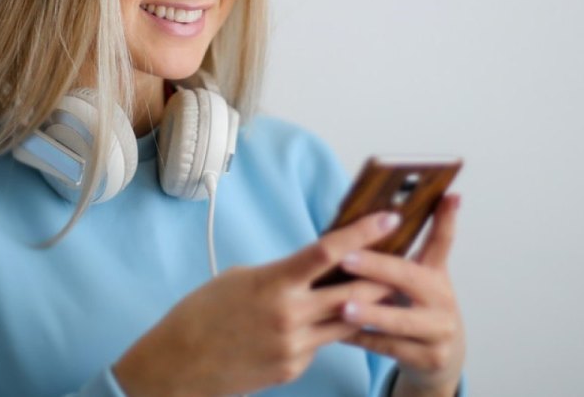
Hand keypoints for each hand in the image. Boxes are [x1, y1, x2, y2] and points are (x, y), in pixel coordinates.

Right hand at [113, 211, 402, 396]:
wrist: (179, 364)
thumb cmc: (202, 314)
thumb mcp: (240, 278)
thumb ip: (281, 273)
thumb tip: (312, 267)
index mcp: (273, 282)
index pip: (329, 250)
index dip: (364, 231)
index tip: (390, 216)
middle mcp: (290, 315)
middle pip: (354, 289)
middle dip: (382, 272)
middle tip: (404, 255)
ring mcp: (295, 345)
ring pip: (349, 319)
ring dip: (367, 303)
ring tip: (385, 286)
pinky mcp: (294, 367)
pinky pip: (323, 343)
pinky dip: (330, 328)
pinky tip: (332, 319)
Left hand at [338, 194, 464, 396]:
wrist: (438, 357)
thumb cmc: (415, 307)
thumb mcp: (416, 279)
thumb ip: (399, 253)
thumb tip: (374, 214)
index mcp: (436, 273)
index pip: (443, 240)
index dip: (446, 218)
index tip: (448, 194)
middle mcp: (442, 299)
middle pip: (410, 278)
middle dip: (376, 267)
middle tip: (346, 258)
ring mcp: (439, 330)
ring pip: (400, 321)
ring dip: (369, 312)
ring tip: (342, 306)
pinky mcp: (428, 358)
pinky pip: (389, 348)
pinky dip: (362, 339)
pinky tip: (337, 333)